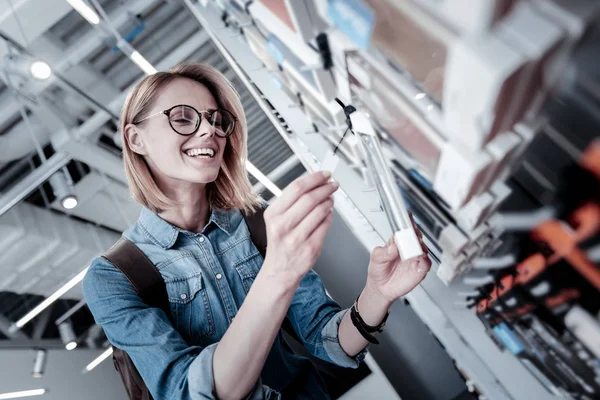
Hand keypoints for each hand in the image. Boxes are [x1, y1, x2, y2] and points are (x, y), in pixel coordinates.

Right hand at [261, 171, 337, 286]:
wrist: (279, 271)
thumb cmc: (280, 243)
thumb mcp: (276, 219)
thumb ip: (292, 202)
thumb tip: (314, 183)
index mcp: (273, 214)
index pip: (296, 188)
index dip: (314, 178)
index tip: (324, 174)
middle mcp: (282, 226)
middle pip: (309, 198)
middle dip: (325, 188)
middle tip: (332, 184)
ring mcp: (297, 238)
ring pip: (320, 211)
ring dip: (329, 201)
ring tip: (330, 199)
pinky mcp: (310, 248)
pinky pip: (325, 225)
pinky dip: (329, 216)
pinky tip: (328, 214)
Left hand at [366, 218, 431, 302]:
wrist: (381, 288)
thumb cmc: (378, 270)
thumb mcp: (376, 258)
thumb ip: (383, 252)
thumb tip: (393, 247)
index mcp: (397, 241)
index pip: (404, 229)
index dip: (407, 222)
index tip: (409, 218)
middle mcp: (408, 248)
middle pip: (416, 237)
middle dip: (415, 235)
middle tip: (412, 236)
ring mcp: (415, 258)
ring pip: (423, 249)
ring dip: (420, 247)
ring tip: (415, 248)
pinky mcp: (419, 269)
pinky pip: (426, 263)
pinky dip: (425, 260)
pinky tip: (420, 259)